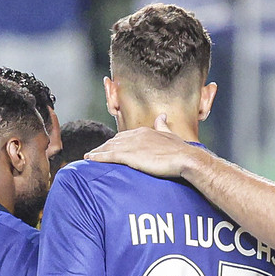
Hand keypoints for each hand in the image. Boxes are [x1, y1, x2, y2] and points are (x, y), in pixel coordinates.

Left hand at [86, 126, 202, 179]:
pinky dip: (98, 157)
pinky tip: (89, 159)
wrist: (185, 158)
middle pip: (114, 140)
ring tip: (88, 157)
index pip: (125, 136)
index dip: (116, 141)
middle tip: (94, 152)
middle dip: (103, 146)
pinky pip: (109, 156)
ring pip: (109, 147)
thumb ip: (162, 125)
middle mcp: (135, 135)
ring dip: (98, 151)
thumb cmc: (180, 150)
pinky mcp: (129, 156)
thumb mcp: (170, 134)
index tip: (109, 146)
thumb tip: (162, 116)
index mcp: (144, 131)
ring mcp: (132, 145)